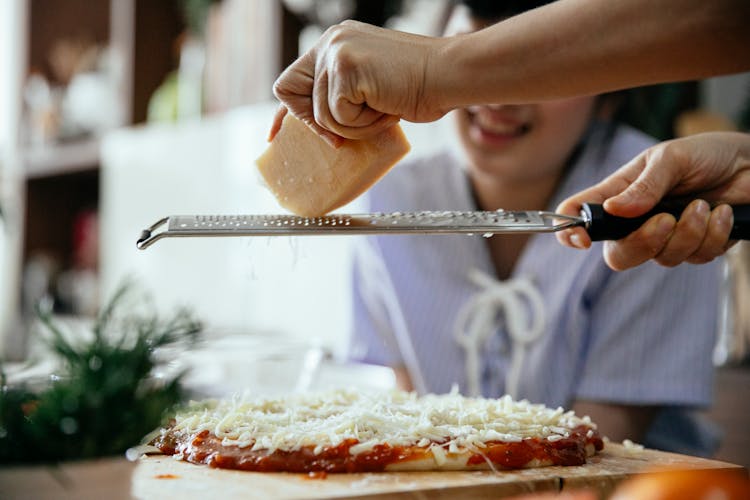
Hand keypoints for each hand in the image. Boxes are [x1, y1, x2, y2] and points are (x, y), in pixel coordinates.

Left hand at [270, 20, 449, 144]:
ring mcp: (336, 53)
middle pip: (293, 96)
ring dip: (354, 126)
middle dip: (317, 124)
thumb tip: (319, 126)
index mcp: (334, 43)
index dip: (284, 112)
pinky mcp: (346, 69)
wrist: (448, 76)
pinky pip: (337, 117)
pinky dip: (362, 124)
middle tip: (344, 136)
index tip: (276, 137)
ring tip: (383, 109)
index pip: (291, 81)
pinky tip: (386, 107)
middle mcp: (330, 42)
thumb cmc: (419, 87)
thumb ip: (342, 96)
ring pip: (321, 114)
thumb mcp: (370, 89)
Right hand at [556, 132, 749, 269]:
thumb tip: (615, 210)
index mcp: (618, 195)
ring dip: (688, 233)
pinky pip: (696, 258)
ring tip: (703, 205)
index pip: (579, 215)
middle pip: (618, 255)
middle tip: (666, 220)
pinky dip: (713, 236)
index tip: (582, 240)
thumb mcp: (671, 158)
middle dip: (643, 243)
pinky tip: (722, 214)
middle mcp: (635, 220)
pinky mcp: (695, 246)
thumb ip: (645, 185)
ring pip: (662, 259)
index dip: (569, 231)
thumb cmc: (706, 153)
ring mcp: (665, 236)